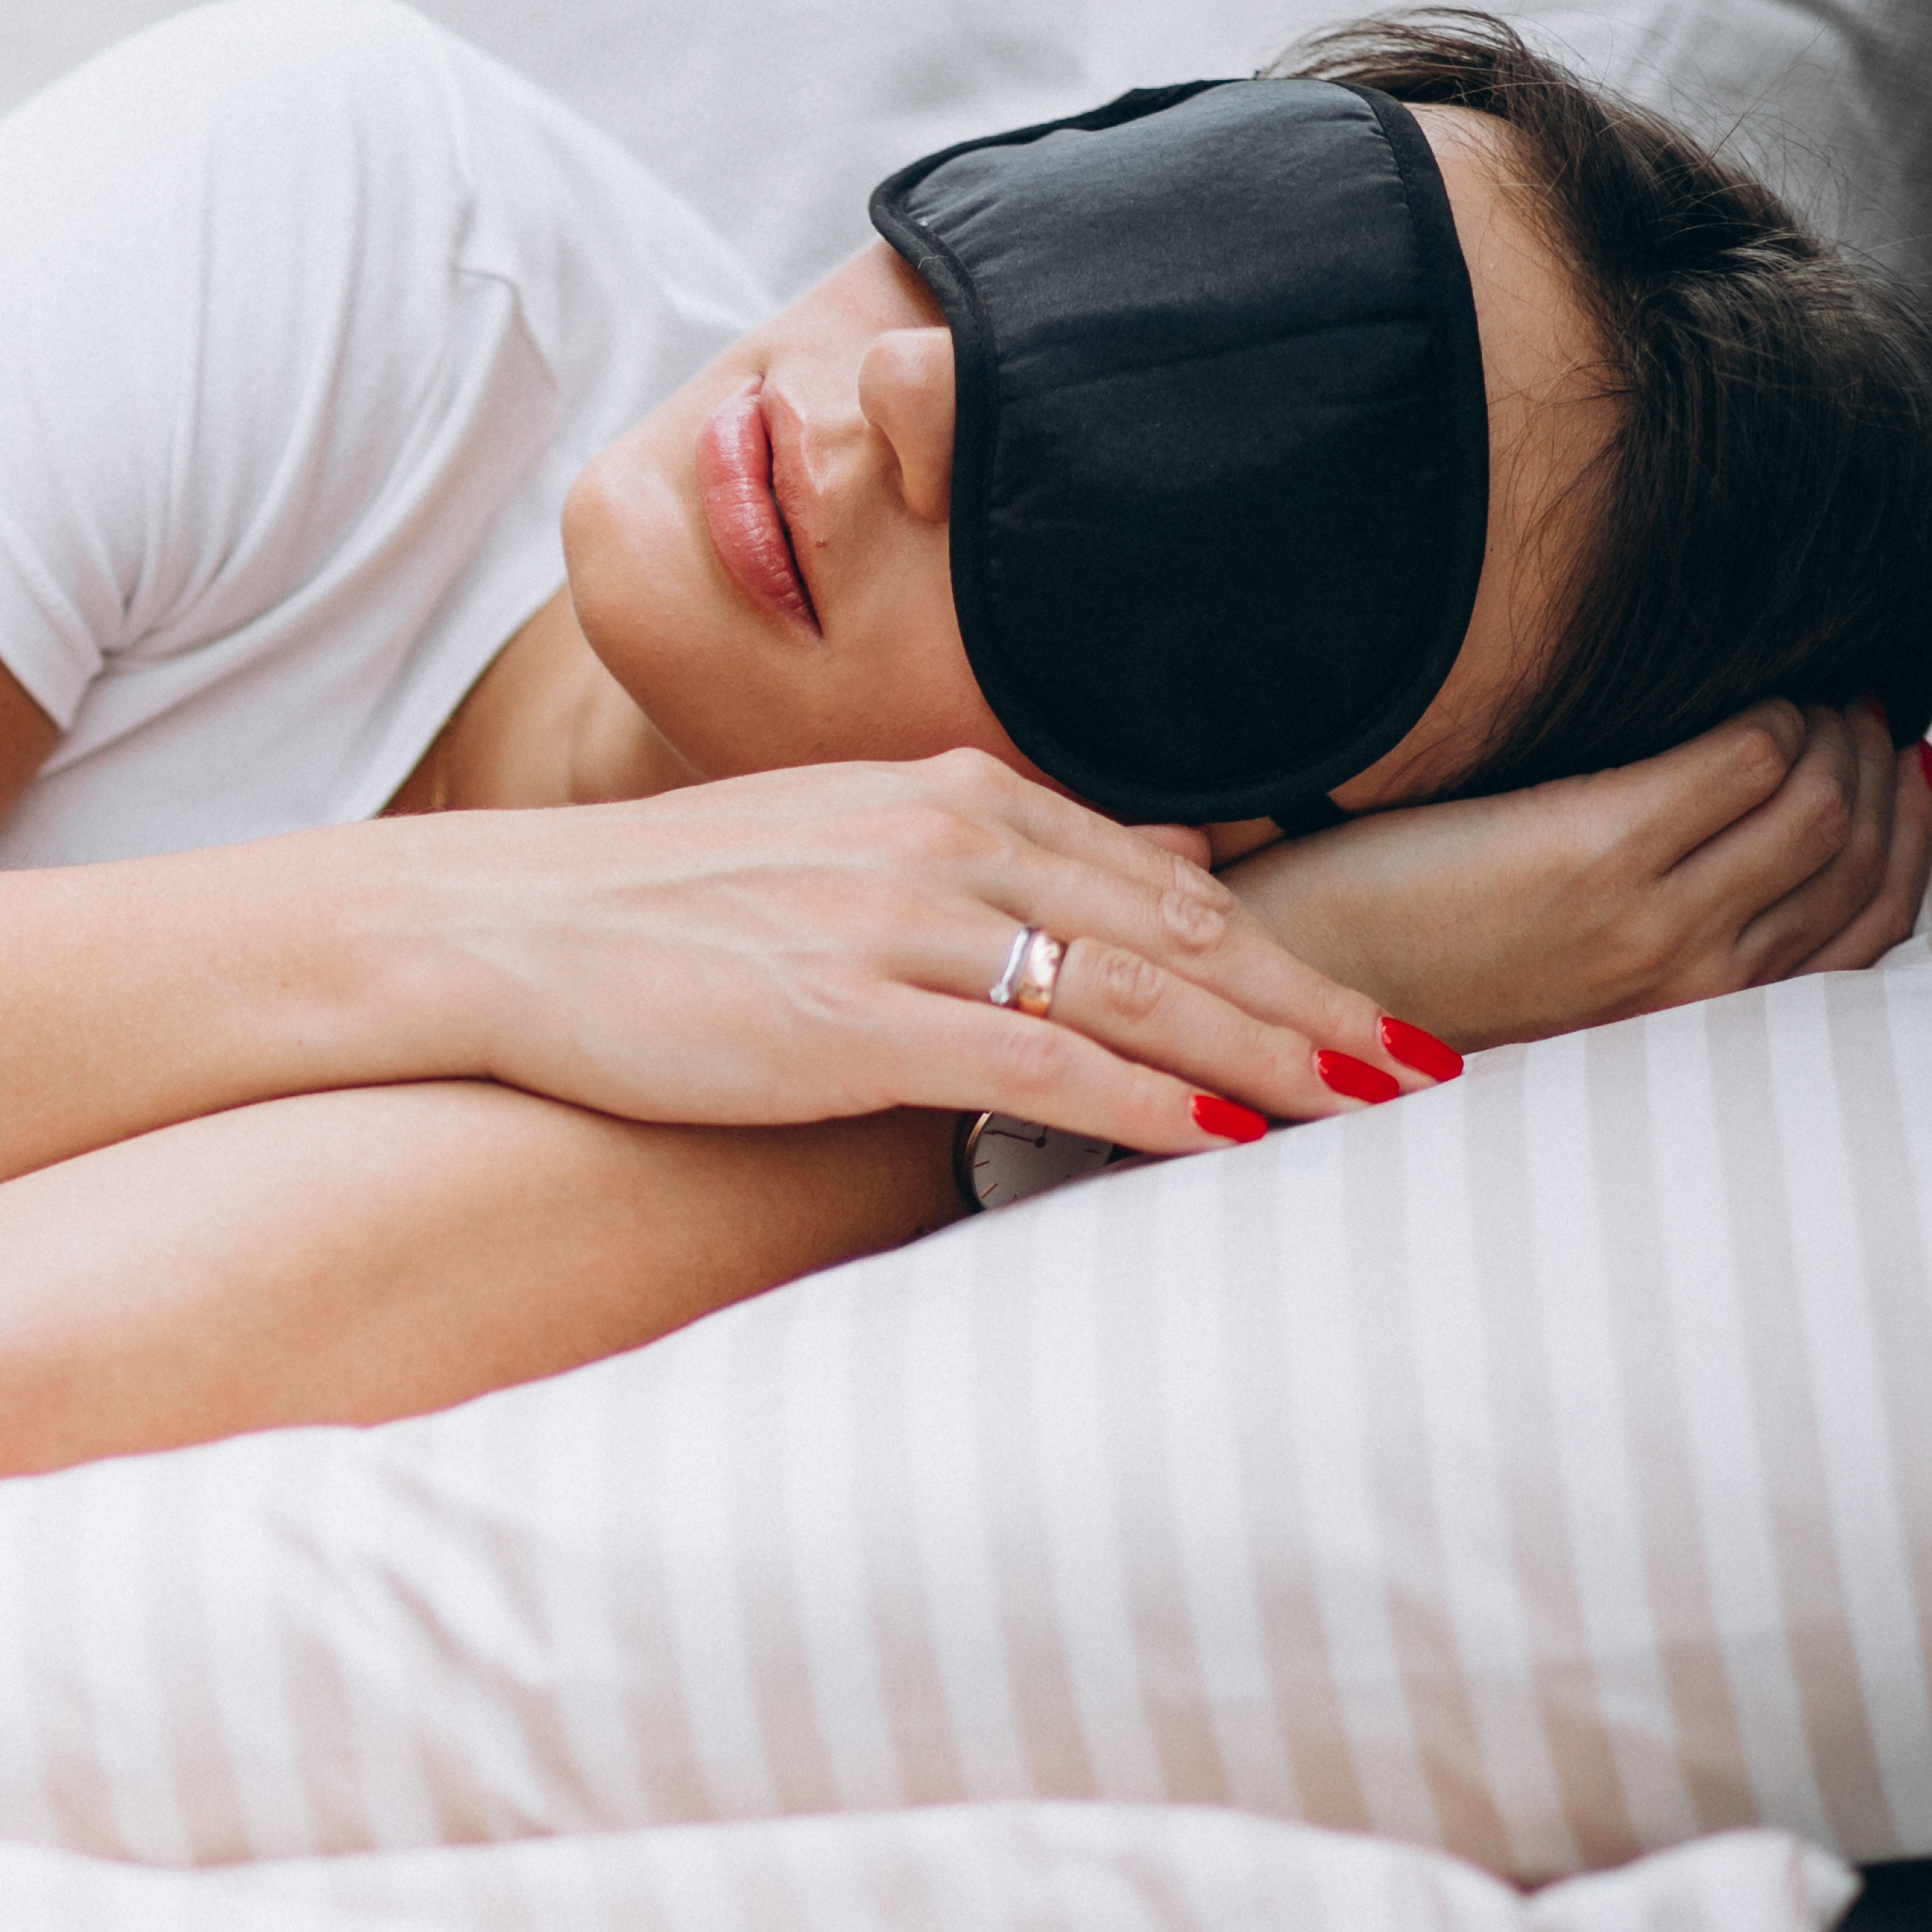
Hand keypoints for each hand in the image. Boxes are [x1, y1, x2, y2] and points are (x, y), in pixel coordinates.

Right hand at [431, 751, 1440, 1158]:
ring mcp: (898, 929)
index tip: (1380, 1014)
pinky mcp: (846, 1018)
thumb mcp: (851, 840)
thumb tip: (1168, 862)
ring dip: (1260, 1053)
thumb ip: (1008, 850)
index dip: (1287, 950)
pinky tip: (1220, 1134)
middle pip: (1175, 934)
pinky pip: (1029, 1062)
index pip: (1163, 880)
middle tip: (1428, 1066)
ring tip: (1365, 1105)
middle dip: (1313, 1003)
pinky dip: (1139, 1098)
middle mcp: (945, 845)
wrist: (503, 926)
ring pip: (1126, 992)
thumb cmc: (665, 907)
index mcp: (952, 797)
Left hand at [1225, 702, 1931, 1052]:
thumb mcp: (1564, 983)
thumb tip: (1737, 849)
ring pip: (1820, 800)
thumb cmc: (1407, 975)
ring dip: (1832, 728)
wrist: (1290, 991)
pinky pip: (1742, 756)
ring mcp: (1647, 920)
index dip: (1908, 834)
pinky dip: (1765, 710)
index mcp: (1688, 1019)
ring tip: (1805, 688)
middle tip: (1857, 707)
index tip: (1900, 766)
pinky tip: (1739, 687)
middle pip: (1859, 855)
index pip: (1870, 928)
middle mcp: (1689, 980)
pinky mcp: (1590, 854)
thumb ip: (1657, 934)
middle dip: (1879, 767)